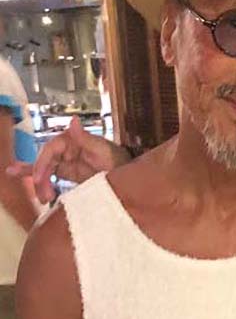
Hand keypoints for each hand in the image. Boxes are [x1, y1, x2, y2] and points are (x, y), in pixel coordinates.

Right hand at [7, 116, 129, 203]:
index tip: (39, 178)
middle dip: (40, 177)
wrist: (130, 179)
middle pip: (46, 161)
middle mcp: (68, 148)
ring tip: (42, 198)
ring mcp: (68, 161)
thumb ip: (85, 138)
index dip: (42, 163)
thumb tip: (73, 121)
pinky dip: (39, 180)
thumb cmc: (119, 160)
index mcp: (75, 140)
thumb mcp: (104, 150)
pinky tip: (22, 179)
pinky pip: (50, 175)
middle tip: (42, 195)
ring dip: (40, 183)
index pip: (51, 149)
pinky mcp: (69, 173)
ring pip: (45, 170)